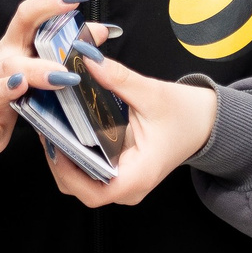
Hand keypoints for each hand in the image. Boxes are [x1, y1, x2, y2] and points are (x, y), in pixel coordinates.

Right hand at [0, 0, 98, 171]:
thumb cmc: (2, 88)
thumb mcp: (32, 63)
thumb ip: (61, 49)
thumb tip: (98, 32)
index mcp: (14, 48)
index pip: (28, 17)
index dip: (50, 4)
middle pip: (14, 58)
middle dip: (39, 64)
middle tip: (67, 72)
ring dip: (8, 87)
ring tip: (21, 86)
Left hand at [44, 54, 217, 207]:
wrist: (206, 122)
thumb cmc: (186, 115)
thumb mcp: (152, 93)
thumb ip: (118, 78)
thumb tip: (85, 59)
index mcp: (139, 175)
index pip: (93, 192)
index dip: (67, 171)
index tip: (54, 143)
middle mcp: (130, 186)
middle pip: (79, 188)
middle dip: (58, 161)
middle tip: (45, 127)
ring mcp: (124, 182)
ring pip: (81, 182)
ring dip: (63, 158)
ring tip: (51, 126)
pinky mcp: (120, 171)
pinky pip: (89, 170)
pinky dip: (74, 154)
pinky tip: (65, 129)